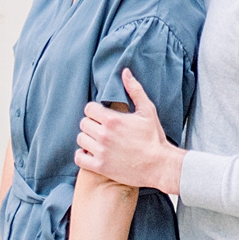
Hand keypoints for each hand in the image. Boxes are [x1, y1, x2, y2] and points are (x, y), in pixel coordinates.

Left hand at [75, 69, 183, 194]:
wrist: (159, 165)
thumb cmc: (154, 138)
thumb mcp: (147, 110)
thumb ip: (134, 90)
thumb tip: (125, 72)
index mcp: (112, 119)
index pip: (89, 109)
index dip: (95, 110)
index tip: (101, 115)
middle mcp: (104, 135)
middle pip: (83, 123)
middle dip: (91, 124)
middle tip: (100, 128)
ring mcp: (101, 152)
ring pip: (80, 139)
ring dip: (86, 139)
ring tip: (96, 140)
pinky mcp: (100, 167)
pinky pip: (79, 159)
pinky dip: (82, 155)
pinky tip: (90, 153)